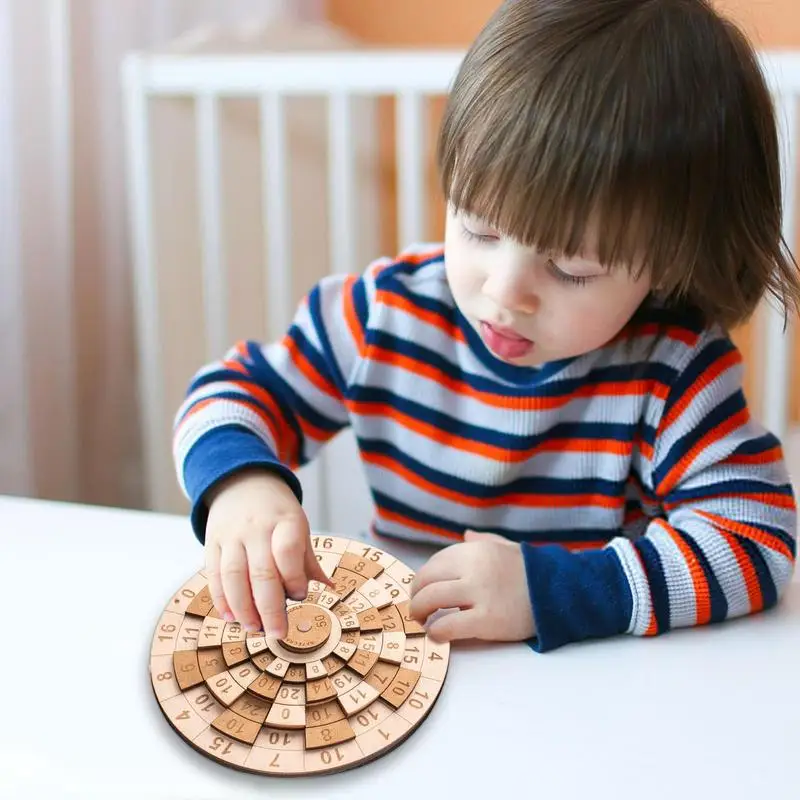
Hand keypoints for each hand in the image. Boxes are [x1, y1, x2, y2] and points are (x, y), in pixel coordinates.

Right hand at [203, 468, 332, 637]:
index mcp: (284, 521)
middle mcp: (256, 528)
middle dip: (270, 607)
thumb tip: (329, 589)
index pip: (287, 551)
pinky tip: (231, 617)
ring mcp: (231, 535)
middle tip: (279, 632)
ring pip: (233, 576)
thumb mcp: (298, 525)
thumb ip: (308, 560)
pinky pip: (213, 574)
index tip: (300, 596)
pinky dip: (221, 599)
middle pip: (260, 571)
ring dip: (243, 608)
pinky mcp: (212, 542)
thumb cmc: (276, 511)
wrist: (242, 482)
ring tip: (254, 628)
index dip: (293, 578)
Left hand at [409, 530, 534, 642]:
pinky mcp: (487, 619)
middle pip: (427, 579)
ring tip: (423, 621)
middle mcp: (474, 568)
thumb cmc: (531, 571)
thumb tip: (466, 536)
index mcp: (476, 550)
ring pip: (432, 600)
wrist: (560, 593)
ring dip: (419, 612)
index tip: (423, 589)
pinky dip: (437, 632)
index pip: (435, 562)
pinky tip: (437, 635)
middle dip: (416, 595)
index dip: (424, 578)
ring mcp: (480, 593)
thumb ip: (483, 542)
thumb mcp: (507, 547)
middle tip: (416, 608)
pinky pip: (449, 625)